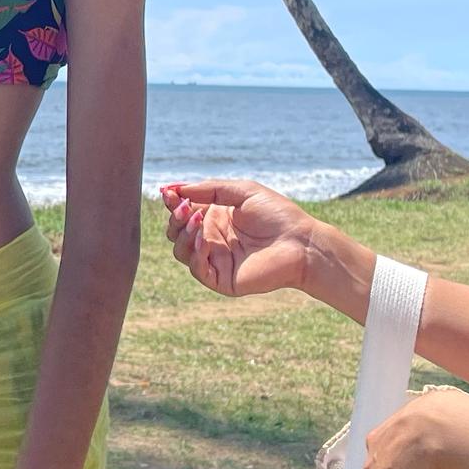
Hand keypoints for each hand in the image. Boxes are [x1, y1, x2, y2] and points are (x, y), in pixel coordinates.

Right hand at [159, 179, 319, 298]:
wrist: (301, 242)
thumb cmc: (277, 214)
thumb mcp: (241, 191)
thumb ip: (209, 189)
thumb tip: (175, 188)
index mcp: (216, 218)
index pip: (183, 213)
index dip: (173, 202)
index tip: (167, 192)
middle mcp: (212, 239)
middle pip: (176, 232)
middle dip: (175, 218)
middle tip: (183, 207)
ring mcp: (215, 260)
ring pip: (181, 251)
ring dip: (182, 234)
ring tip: (196, 220)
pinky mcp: (221, 279)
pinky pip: (196, 268)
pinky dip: (194, 252)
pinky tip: (203, 237)